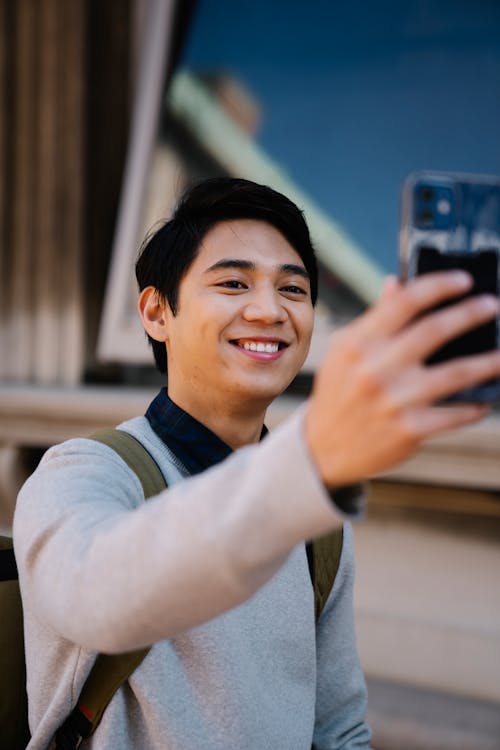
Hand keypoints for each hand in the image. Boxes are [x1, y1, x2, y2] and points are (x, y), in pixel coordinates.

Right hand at [305, 271, 499, 485]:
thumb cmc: (338, 393)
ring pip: (456, 373)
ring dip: (488, 361)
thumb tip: (397, 283)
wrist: (323, 449)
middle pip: (434, 330)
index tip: (463, 280)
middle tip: (492, 306)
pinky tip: (485, 400)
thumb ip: (374, 318)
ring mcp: (394, 401)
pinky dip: (474, 407)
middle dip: (470, 314)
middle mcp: (376, 369)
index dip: (439, 286)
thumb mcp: (345, 352)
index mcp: (358, 344)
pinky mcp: (409, 431)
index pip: (404, 302)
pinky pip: (454, 414)